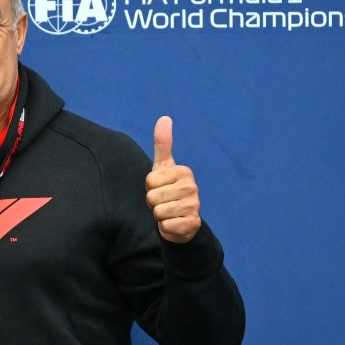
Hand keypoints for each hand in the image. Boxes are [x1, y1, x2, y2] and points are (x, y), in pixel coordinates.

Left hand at [145, 116, 201, 242]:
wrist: (180, 221)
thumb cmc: (168, 191)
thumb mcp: (163, 168)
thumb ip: (163, 144)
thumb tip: (164, 117)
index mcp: (184, 172)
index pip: (150, 180)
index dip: (150, 187)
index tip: (160, 188)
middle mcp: (192, 187)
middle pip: (152, 197)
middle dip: (153, 203)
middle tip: (163, 202)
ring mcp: (194, 206)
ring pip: (158, 212)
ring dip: (158, 215)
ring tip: (168, 212)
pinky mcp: (192, 224)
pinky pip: (165, 225)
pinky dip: (165, 227)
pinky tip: (173, 223)